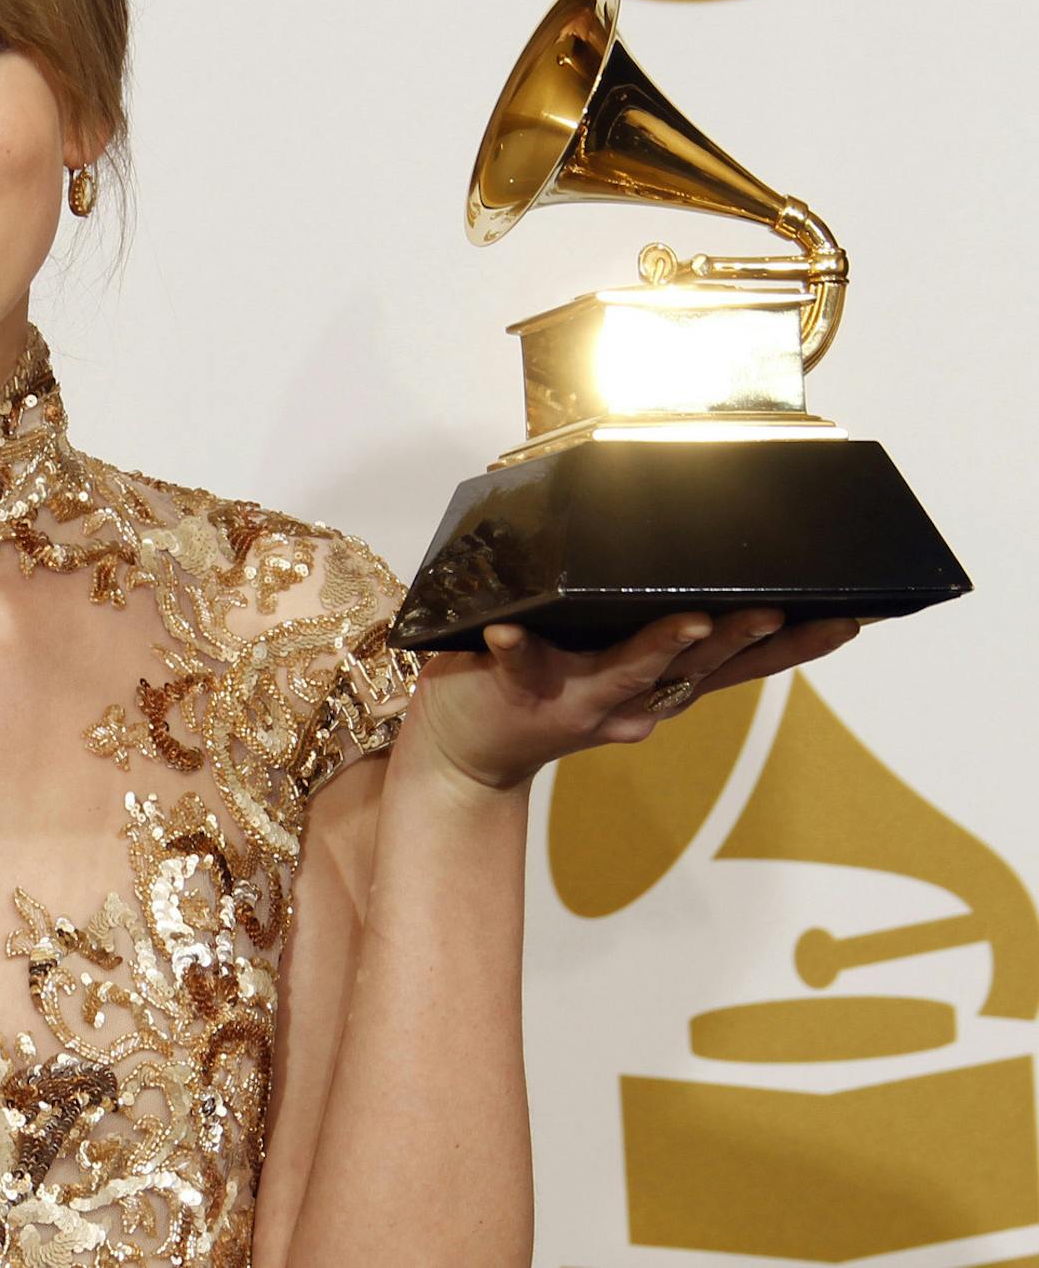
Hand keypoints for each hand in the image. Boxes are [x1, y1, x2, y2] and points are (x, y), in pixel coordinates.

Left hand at [408, 608, 861, 793]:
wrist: (463, 757)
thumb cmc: (540, 684)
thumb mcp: (609, 657)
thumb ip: (647, 623)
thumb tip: (698, 558)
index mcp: (661, 686)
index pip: (740, 664)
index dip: (795, 645)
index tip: (851, 616)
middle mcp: (632, 700)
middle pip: (701, 668)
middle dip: (745, 637)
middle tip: (785, 608)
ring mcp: (578, 698)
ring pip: (630, 671)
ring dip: (663, 645)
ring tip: (693, 620)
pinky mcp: (519, 690)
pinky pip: (520, 665)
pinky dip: (516, 646)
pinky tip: (508, 630)